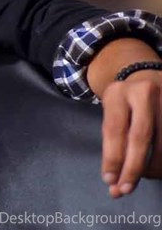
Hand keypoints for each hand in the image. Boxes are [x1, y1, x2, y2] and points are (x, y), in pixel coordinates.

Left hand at [100, 70, 161, 197]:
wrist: (145, 76)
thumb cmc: (125, 104)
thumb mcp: (112, 114)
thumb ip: (112, 145)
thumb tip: (113, 184)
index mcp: (118, 93)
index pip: (114, 130)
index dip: (113, 158)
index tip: (110, 181)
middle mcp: (143, 93)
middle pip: (140, 137)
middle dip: (133, 168)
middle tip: (126, 189)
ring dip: (154, 167)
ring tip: (145, 177)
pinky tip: (159, 168)